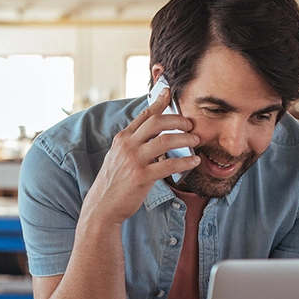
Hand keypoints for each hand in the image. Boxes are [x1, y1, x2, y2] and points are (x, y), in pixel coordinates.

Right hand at [82, 87, 200, 225]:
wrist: (102, 206)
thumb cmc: (115, 183)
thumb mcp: (119, 157)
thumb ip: (134, 144)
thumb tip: (155, 137)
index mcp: (123, 138)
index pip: (144, 115)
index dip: (158, 102)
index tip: (168, 91)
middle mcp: (127, 145)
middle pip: (157, 123)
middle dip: (178, 120)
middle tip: (191, 124)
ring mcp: (134, 160)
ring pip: (165, 141)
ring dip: (185, 139)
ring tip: (196, 141)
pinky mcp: (141, 176)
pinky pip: (168, 165)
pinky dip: (185, 162)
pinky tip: (194, 162)